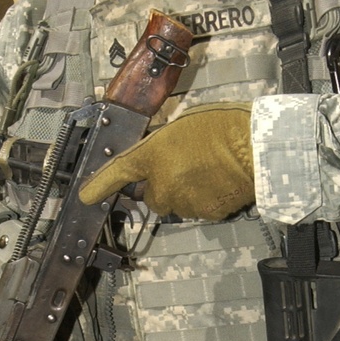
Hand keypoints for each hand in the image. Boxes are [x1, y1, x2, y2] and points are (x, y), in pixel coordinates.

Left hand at [79, 102, 254, 220]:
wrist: (253, 146)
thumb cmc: (222, 127)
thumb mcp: (180, 126)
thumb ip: (162, 145)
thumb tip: (160, 157)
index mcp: (151, 156)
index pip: (117, 173)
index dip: (99, 185)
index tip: (86, 196)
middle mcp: (161, 184)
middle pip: (153, 194)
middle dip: (164, 184)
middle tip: (185, 164)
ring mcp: (183, 202)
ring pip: (177, 203)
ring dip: (186, 191)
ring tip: (208, 169)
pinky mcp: (205, 214)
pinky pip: (199, 209)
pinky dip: (206, 199)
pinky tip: (219, 180)